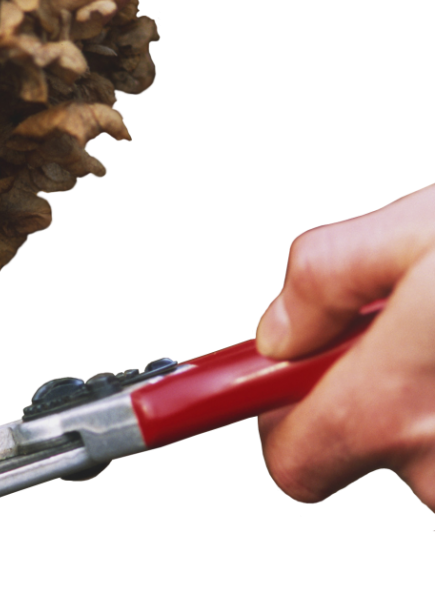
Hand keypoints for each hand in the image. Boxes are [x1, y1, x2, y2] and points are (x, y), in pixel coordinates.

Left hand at [254, 183, 434, 512]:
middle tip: (401, 335)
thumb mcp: (418, 232)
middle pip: (365, 452)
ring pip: (427, 449)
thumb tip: (278, 329)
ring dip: (428, 400)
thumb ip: (326, 276)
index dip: (278, 422)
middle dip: (372, 399)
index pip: (292, 463)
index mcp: (393, 409)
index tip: (276, 393)